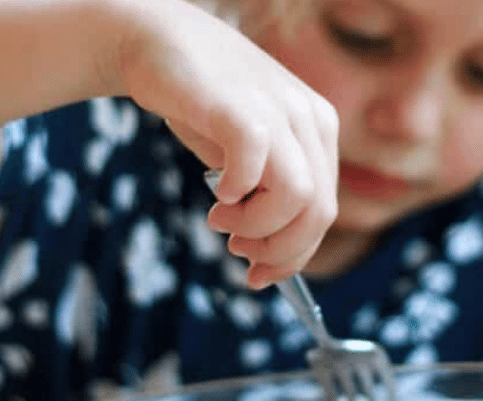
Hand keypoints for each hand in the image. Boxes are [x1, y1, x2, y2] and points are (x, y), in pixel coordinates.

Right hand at [112, 0, 337, 287]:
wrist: (158, 43)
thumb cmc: (204, 107)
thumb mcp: (251, 156)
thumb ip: (271, 196)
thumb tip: (271, 261)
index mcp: (319, 132)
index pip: (324, 212)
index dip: (295, 255)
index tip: (260, 276)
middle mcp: (309, 119)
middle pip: (319, 213)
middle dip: (278, 250)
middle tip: (238, 249)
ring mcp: (280, 109)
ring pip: (299, 199)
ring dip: (257, 227)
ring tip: (221, 220)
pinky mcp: (242, 107)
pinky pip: (256, 168)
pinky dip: (236, 194)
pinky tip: (217, 190)